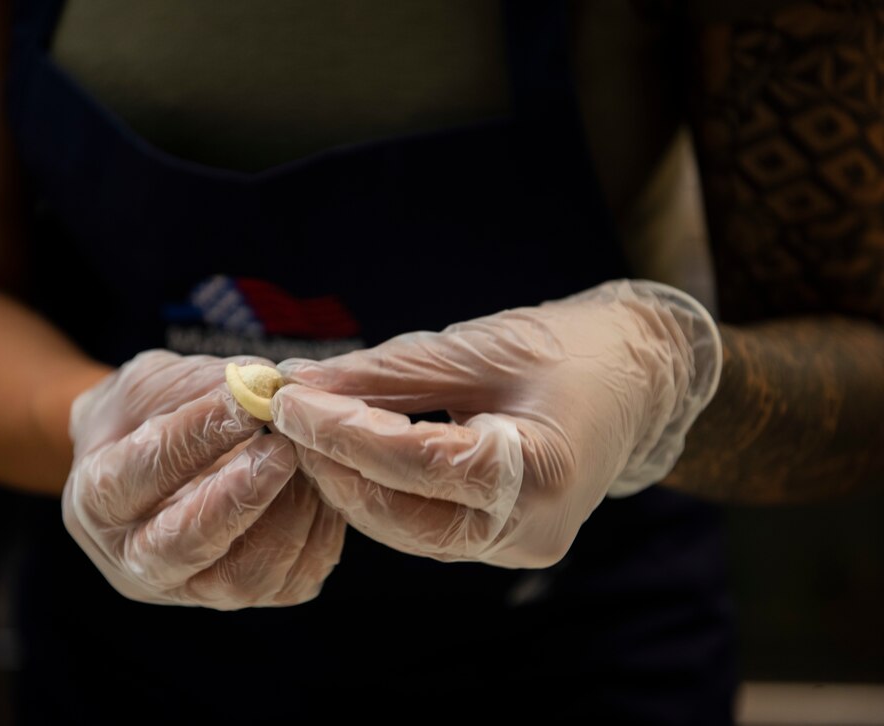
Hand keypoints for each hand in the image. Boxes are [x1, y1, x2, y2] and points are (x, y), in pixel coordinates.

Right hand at [63, 350, 344, 608]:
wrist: (145, 461)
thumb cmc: (145, 415)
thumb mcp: (151, 383)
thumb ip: (195, 383)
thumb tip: (261, 381)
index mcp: (96, 501)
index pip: (141, 473)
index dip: (195, 435)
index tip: (245, 399)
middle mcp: (133, 559)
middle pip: (184, 545)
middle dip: (238, 496)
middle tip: (282, 448)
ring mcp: (186, 588)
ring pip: (241, 579)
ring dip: (286, 517)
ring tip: (307, 462)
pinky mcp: (237, 597)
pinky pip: (286, 584)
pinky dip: (314, 538)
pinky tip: (322, 489)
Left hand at [271, 280, 720, 567]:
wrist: (636, 376)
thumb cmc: (566, 347)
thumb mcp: (474, 347)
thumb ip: (384, 373)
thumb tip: (299, 384)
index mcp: (541, 469)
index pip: (417, 463)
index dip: (342, 433)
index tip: (287, 401)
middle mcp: (530, 527)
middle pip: (402, 513)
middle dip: (334, 465)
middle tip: (286, 415)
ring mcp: (517, 546)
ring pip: (405, 528)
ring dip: (349, 482)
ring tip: (308, 429)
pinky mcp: (502, 543)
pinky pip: (423, 525)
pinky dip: (380, 490)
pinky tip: (349, 451)